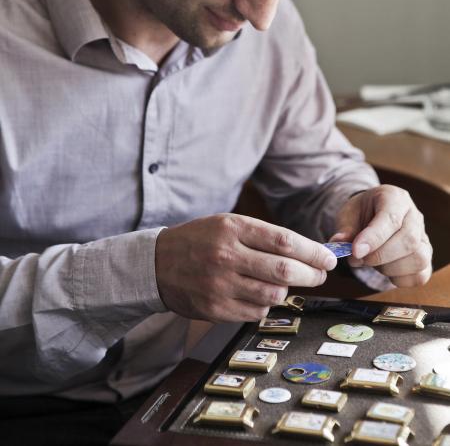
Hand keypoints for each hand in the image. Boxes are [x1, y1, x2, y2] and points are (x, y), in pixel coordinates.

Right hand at [155, 214, 336, 321]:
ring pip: (273, 295)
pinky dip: (265, 306)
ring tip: (285, 284)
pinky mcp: (215, 309)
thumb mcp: (227, 224)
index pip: (284, 241)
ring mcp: (220, 285)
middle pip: (284, 271)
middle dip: (311, 274)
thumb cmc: (200, 240)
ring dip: (287, 291)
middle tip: (320, 275)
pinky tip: (258, 295)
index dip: (313, 252)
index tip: (329, 258)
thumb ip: (263, 236)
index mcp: (232, 228)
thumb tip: (306, 252)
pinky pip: (256, 312)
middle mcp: (226, 256)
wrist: (157, 264)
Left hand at [329, 185, 432, 286]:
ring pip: (418, 259)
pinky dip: (400, 279)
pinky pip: (420, 275)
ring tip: (372, 262)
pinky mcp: (425, 257)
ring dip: (390, 268)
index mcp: (394, 198)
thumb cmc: (361, 213)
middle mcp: (414, 216)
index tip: (355, 251)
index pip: (391, 219)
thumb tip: (338, 243)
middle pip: (408, 241)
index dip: (373, 238)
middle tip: (360, 258)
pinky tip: (385, 270)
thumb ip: (344, 229)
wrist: (372, 215)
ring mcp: (423, 238)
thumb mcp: (348, 214)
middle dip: (380, 256)